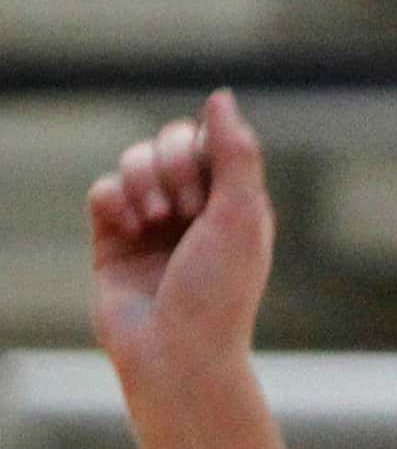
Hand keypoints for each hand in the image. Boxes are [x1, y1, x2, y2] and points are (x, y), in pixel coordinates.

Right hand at [88, 90, 276, 388]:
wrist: (176, 352)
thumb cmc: (220, 290)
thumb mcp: (242, 215)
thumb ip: (236, 153)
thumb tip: (221, 95)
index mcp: (234, 201)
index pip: (208, 139)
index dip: (201, 150)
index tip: (209, 193)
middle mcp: (194, 208)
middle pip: (167, 142)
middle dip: (170, 164)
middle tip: (184, 211)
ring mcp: (152, 223)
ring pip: (132, 161)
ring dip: (140, 180)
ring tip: (153, 219)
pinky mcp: (112, 239)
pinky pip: (102, 190)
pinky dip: (112, 200)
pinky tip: (127, 228)